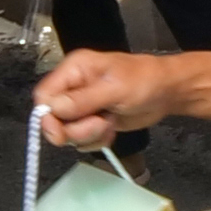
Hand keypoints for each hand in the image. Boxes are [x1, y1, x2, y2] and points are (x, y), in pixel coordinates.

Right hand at [31, 46, 172, 147]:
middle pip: (53, 118)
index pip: (44, 96)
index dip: (48, 116)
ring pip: (68, 132)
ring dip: (89, 135)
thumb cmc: (144, 81)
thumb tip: (53, 108)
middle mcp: (73, 87)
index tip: (62, 131)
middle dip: (75, 129)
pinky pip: (83, 140)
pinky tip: (112, 128)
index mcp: (73, 70)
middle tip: (100, 124)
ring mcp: (82, 106)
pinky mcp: (92, 121)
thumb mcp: (114, 89)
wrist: (167, 92)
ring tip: (110, 123)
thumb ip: (82, 100)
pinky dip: (97, 140)